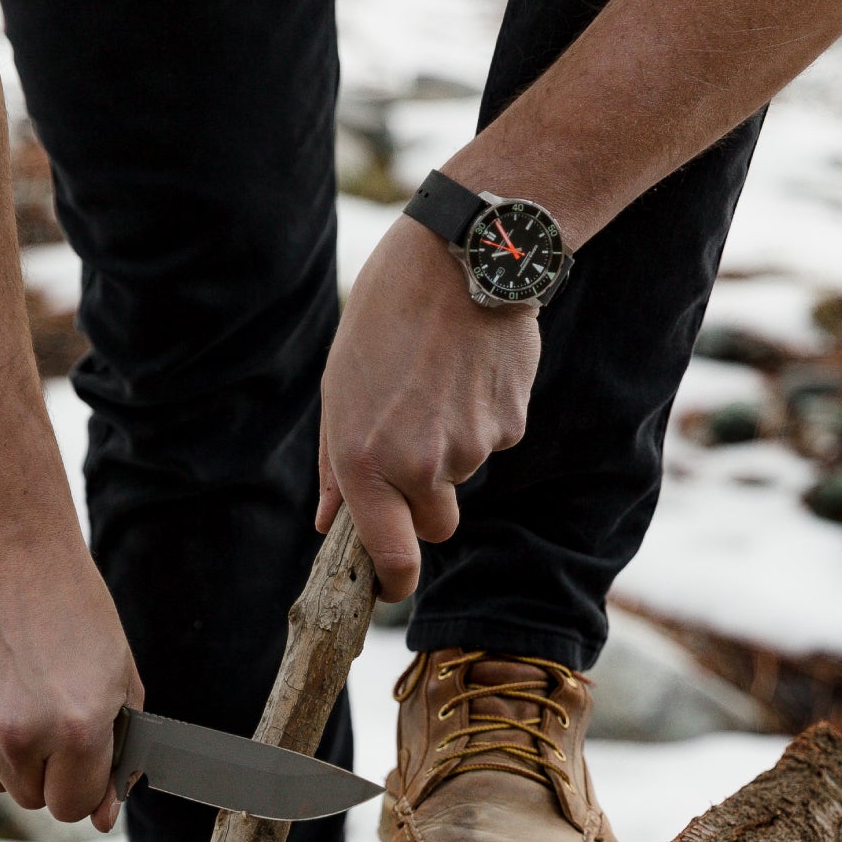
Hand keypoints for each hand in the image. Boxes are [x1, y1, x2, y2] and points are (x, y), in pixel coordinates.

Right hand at [0, 507, 142, 830]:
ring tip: (13, 691)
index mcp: (77, 730)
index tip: (77, 761)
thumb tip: (102, 821)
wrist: (7, 550)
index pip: (73, 808)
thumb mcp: (119, 681)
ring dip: (3, 753)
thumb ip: (116, 757)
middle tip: (45, 711)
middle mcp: (20, 735)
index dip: (79, 786)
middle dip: (44, 769)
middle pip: (31, 799)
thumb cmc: (74, 613)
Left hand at [316, 215, 540, 599]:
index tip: (390, 586)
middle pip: (437, 525)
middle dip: (426, 504)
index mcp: (368, 462)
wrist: (459, 255)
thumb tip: (330, 524)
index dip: (393, 583)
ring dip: (452, 445)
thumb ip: (335, 467)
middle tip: (414, 446)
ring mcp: (472, 448)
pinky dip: (482, 416)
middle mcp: (421, 465)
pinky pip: (495, 439)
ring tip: (437, 380)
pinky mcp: (511, 423)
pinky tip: (468, 369)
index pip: (392, 557)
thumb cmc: (384, 319)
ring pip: (464, 475)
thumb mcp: (339, 388)